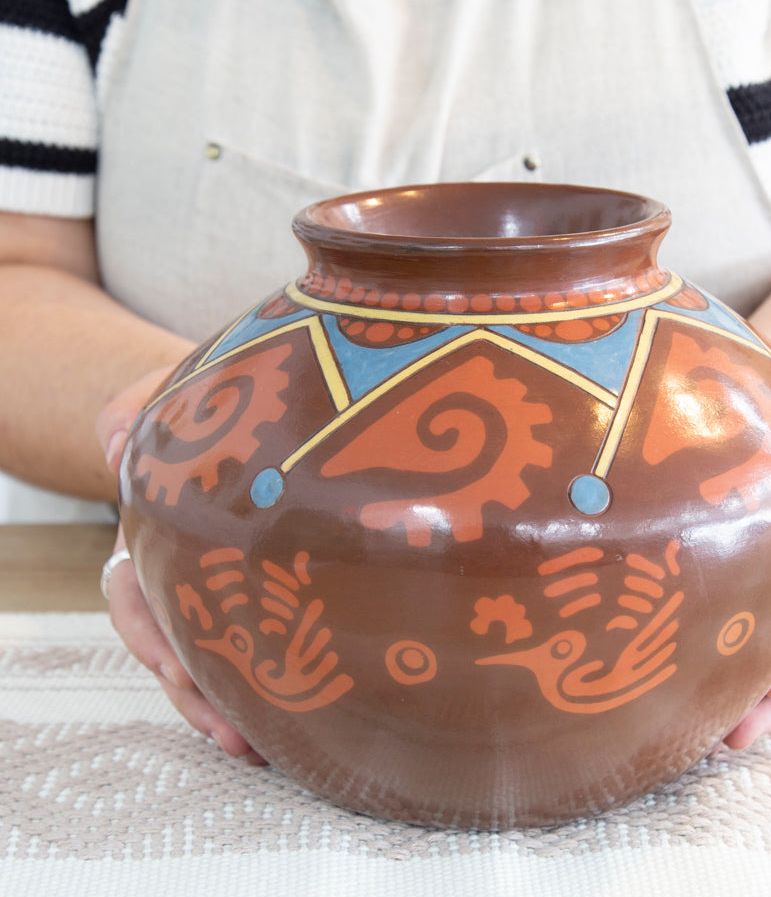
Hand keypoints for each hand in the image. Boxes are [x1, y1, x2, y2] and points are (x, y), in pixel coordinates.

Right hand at [95, 370, 264, 763]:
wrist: (263, 391)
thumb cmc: (214, 398)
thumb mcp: (169, 393)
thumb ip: (134, 410)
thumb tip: (116, 446)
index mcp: (157, 528)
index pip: (134, 592)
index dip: (149, 635)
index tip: (177, 668)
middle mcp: (185, 562)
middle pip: (173, 642)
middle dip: (193, 688)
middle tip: (229, 725)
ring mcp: (226, 576)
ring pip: (212, 653)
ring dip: (227, 700)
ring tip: (257, 742)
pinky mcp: (275, 580)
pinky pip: (262, 638)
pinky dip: (265, 678)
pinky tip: (292, 711)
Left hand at [721, 384, 770, 749]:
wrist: (761, 386)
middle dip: (766, 693)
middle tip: (734, 735)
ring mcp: (748, 565)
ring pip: (747, 640)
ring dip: (732, 688)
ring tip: (703, 735)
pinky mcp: (707, 558)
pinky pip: (708, 609)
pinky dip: (698, 649)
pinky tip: (668, 682)